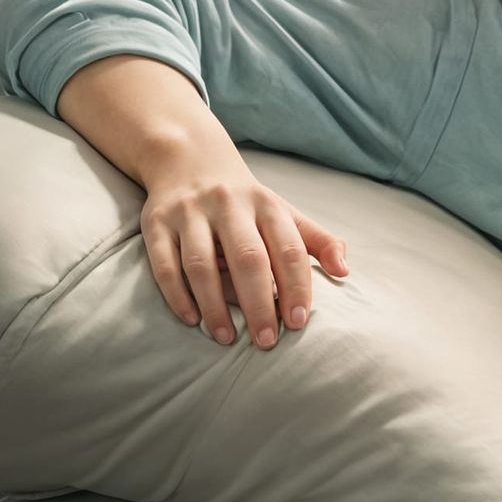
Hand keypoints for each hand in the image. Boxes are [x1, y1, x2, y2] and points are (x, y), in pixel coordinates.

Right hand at [139, 160, 349, 350]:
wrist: (190, 161)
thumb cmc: (246, 202)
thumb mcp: (283, 213)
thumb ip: (316, 241)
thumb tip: (345, 271)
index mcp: (267, 205)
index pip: (288, 248)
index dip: (297, 285)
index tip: (299, 322)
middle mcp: (229, 205)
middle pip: (248, 258)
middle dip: (259, 303)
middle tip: (266, 341)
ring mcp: (190, 213)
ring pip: (201, 264)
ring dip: (215, 305)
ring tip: (226, 338)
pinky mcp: (157, 224)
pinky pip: (164, 265)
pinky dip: (177, 295)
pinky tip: (192, 320)